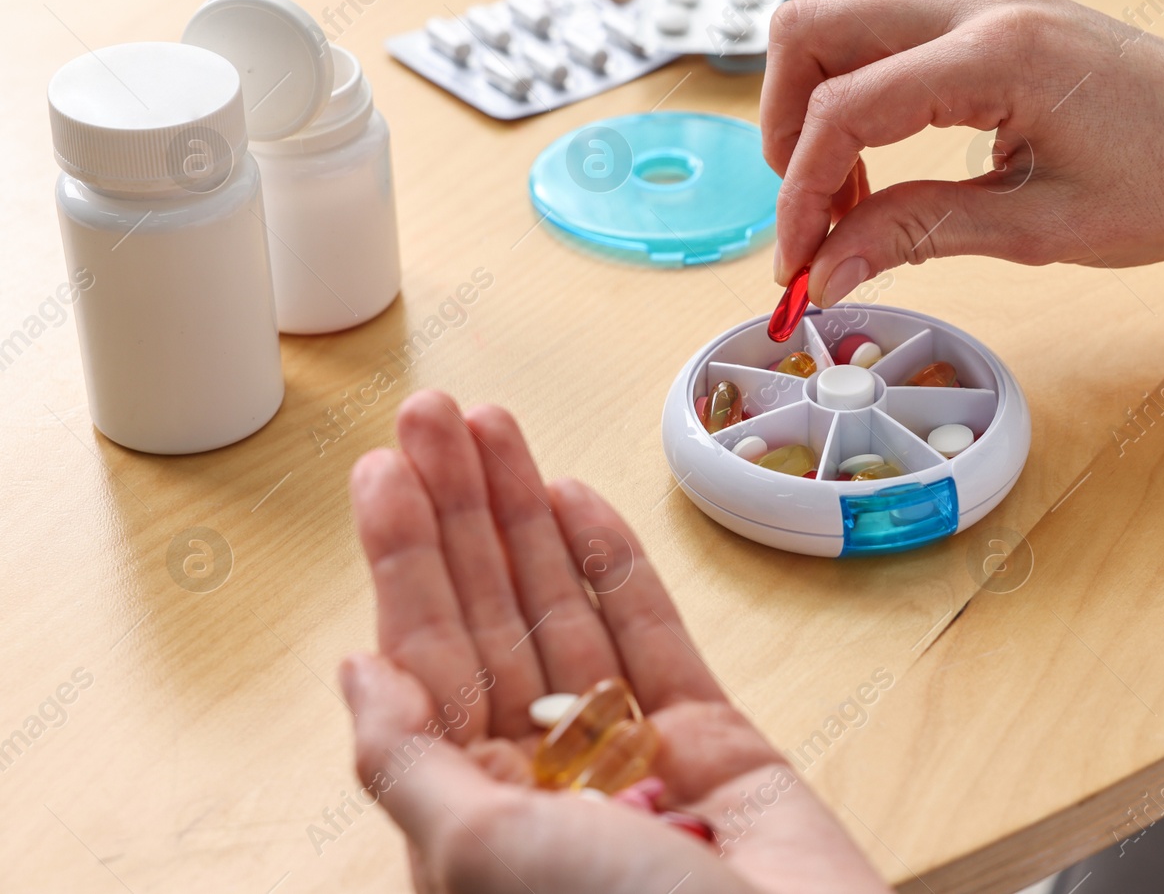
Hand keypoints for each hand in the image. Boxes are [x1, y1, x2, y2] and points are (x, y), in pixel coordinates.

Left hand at [342, 389, 888, 893]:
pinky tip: (576, 500)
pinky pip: (652, 633)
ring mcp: (629, 753)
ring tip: (498, 428)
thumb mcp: (479, 856)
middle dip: (461, 511)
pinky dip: (617, 563)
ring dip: (528, 515)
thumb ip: (408, 761)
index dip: (404, 557)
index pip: (425, 657)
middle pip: (490, 615)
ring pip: (566, 610)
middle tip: (440, 414)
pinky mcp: (711, 737)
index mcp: (476, 812)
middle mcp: (543, 778)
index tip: (386, 469)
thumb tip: (352, 673)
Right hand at [761, 0, 1163, 302]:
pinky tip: (885, 162)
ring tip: (850, 193)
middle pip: (811, 27)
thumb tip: (828, 267)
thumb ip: (919, 234)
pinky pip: (885, 30)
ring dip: (815, 102)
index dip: (801, 193)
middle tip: (811, 215)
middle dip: (783, 126)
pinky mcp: (993, 14)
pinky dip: (856, 90)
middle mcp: (984, 3)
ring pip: (838, 16)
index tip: (798, 263)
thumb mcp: (1039, 227)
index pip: (844, 108)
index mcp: (1001, 53)